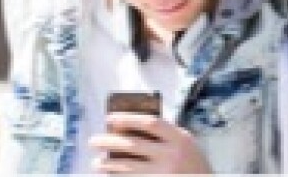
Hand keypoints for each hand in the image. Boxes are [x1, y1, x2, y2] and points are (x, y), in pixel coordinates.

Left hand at [89, 113, 211, 173]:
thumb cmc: (193, 166)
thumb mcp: (187, 146)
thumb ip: (166, 136)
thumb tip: (130, 127)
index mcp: (180, 139)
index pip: (150, 122)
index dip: (128, 118)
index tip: (110, 118)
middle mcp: (171, 155)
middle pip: (132, 144)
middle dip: (108, 141)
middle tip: (94, 141)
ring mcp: (162, 173)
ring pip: (126, 166)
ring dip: (107, 163)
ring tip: (96, 162)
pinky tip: (108, 175)